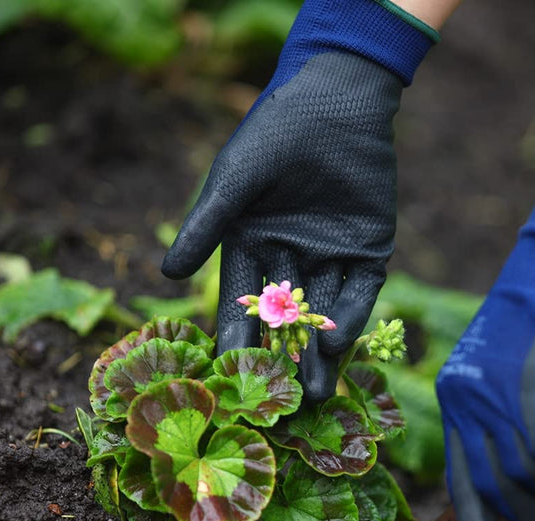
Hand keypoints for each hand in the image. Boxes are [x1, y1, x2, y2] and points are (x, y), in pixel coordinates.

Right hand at [161, 0, 435, 401]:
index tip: (230, 375)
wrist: (335, 101)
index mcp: (252, 246)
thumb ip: (206, 227)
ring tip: (314, 396)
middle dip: (283, 360)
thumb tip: (166, 275)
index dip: (235, 337)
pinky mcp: (369, 252)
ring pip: (325, 316)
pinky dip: (351, 320)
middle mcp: (291, 259)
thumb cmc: (274, 135)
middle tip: (279, 405)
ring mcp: (331, 258)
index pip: (240, 302)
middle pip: (285, 321)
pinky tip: (340, 351)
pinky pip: (359, 293)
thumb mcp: (234, 181)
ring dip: (320, 355)